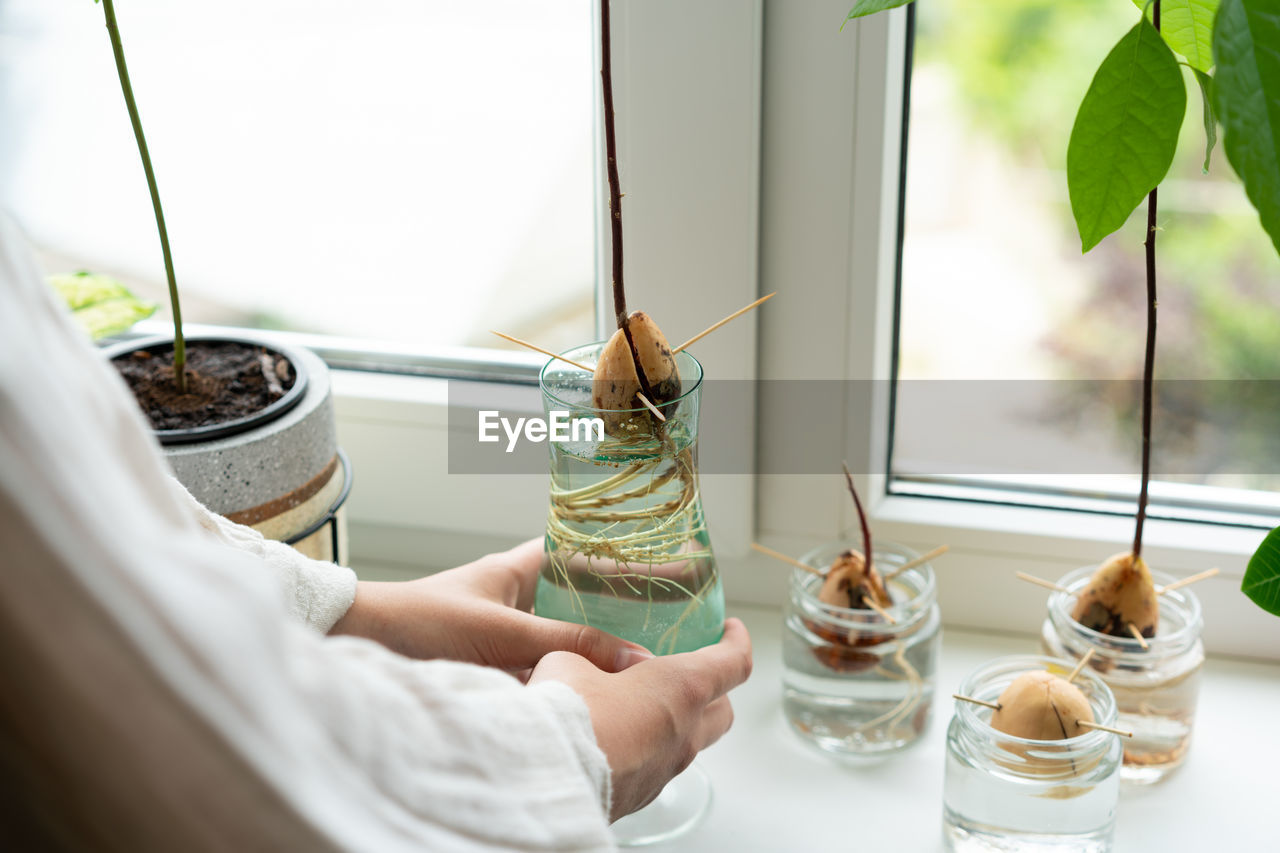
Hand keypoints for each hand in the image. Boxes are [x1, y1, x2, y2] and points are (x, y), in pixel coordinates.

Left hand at [329, 538, 654, 673]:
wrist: (359, 646)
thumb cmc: (418, 622)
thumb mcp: (501, 632)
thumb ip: (566, 645)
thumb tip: (632, 657)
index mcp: (518, 569)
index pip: (584, 549)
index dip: (625, 551)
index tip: (668, 556)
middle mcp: (515, 596)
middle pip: (584, 593)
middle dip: (626, 604)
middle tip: (674, 614)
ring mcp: (505, 630)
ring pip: (567, 632)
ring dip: (600, 642)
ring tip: (652, 652)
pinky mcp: (495, 663)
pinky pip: (546, 664)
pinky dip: (572, 673)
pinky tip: (599, 688)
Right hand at [528, 618, 752, 820]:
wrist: (542, 780)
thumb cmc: (566, 710)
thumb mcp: (570, 659)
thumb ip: (591, 657)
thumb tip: (594, 665)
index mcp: (681, 688)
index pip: (733, 663)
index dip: (737, 641)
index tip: (731, 629)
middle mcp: (684, 734)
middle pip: (722, 712)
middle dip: (715, 690)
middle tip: (691, 671)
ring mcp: (664, 771)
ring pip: (687, 743)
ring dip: (673, 721)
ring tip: (640, 704)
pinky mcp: (638, 797)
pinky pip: (654, 767)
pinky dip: (644, 748)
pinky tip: (613, 737)